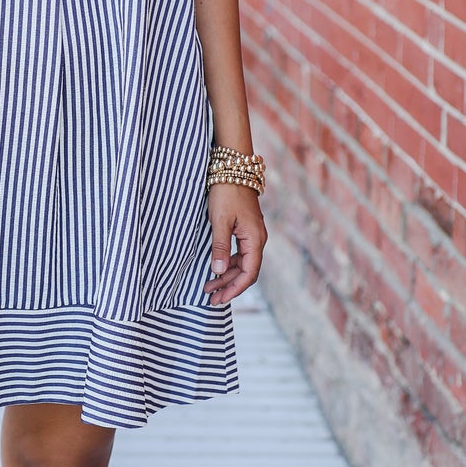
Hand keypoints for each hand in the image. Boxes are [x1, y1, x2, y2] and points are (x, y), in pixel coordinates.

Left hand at [204, 183, 267, 303]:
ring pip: (241, 263)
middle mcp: (257, 240)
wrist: (233, 168)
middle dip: (228, 286)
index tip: (220, 298)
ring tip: (208, 287)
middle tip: (210, 298)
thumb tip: (217, 271)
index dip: (234, 288)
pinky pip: (238, 254)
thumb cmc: (226, 192)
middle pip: (245, 271)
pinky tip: (215, 269)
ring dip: (226, 276)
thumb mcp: (220, 220)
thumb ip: (219, 246)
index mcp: (255, 239)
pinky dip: (227, 263)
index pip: (248, 273)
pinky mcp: (245, 230)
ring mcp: (252, 235)